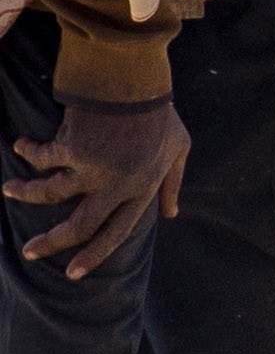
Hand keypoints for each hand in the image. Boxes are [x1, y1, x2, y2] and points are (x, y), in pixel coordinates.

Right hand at [9, 98, 185, 277]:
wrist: (138, 79)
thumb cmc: (159, 112)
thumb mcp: (178, 148)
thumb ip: (173, 182)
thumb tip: (172, 213)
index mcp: (142, 188)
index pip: (118, 232)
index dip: (94, 254)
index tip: (72, 274)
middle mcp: (117, 185)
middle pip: (79, 226)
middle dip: (52, 242)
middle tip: (30, 251)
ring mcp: (93, 168)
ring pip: (49, 194)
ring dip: (24, 192)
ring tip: (9, 188)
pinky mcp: (71, 148)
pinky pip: (40, 158)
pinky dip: (27, 152)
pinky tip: (21, 145)